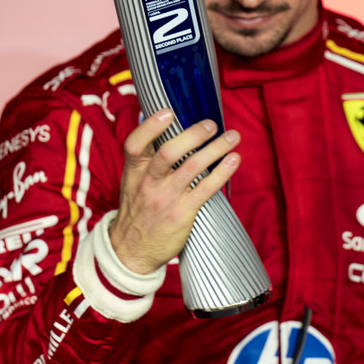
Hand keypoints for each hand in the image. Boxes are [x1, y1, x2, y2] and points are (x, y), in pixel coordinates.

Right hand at [108, 109, 240, 274]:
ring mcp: (165, 198)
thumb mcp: (133, 182)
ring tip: (232, 136)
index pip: (135, 144)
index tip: (168, 111)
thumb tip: (162, 126)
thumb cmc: (138, 210)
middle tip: (212, 124)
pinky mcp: (182, 213)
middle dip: (193, 134)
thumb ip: (147, 159)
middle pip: (168, 152)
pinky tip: (233, 160)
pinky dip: (222, 171)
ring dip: (215, 148)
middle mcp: (148, 182)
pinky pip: (205, 189)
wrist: (130, 251)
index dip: (150, 126)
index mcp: (134, 171)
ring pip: (192, 167)